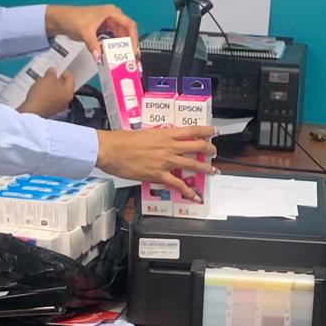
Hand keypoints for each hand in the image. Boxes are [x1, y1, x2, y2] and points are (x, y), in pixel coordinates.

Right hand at [17, 68, 75, 118]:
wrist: (31, 112)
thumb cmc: (42, 95)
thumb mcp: (47, 79)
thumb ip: (51, 73)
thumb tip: (53, 71)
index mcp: (69, 93)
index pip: (70, 78)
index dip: (64, 71)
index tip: (56, 68)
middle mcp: (66, 101)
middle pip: (64, 87)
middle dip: (57, 79)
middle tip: (49, 74)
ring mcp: (58, 107)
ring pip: (56, 94)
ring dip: (51, 87)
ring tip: (42, 81)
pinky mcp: (49, 111)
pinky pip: (50, 100)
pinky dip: (46, 94)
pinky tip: (38, 91)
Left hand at [45, 4, 137, 62]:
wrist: (61, 20)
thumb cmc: (74, 19)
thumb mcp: (85, 32)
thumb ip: (93, 45)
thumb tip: (99, 58)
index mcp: (112, 13)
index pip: (129, 25)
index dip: (133, 38)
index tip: (133, 51)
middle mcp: (113, 18)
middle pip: (126, 32)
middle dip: (129, 46)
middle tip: (131, 59)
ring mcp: (108, 24)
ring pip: (120, 38)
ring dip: (122, 48)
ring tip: (125, 60)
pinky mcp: (103, 31)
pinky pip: (112, 40)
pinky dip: (113, 48)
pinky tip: (114, 56)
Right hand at [96, 126, 217, 200]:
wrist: (111, 149)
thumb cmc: (122, 140)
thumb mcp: (145, 133)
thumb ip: (157, 137)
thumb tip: (163, 138)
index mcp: (166, 134)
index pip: (192, 130)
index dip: (206, 131)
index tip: (213, 132)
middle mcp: (169, 147)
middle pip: (197, 147)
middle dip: (209, 150)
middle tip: (214, 152)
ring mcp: (165, 161)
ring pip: (192, 164)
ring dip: (205, 169)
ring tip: (212, 171)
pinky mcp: (158, 175)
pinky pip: (177, 184)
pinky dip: (188, 191)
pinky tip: (194, 195)